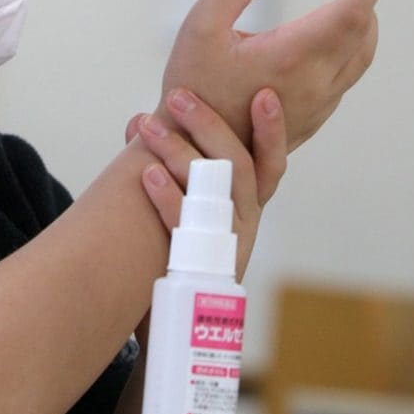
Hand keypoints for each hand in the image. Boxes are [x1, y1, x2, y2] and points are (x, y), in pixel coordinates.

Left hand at [128, 84, 286, 279]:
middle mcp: (243, 224)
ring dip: (178, 152)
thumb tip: (141, 122)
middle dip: (209, 125)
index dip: (272, 131)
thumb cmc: (178, 251)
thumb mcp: (189, 208)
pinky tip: (147, 173)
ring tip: (147, 126)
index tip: (265, 94)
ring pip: (212, 191)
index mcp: (247, 206)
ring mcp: (223, 246)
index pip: (270, 164)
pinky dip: (167, 195)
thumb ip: (172, 167)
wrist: (170, 320)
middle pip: (237, 167)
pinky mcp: (198, 267)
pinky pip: (186, 226)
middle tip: (179, 96)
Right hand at [162, 0, 384, 152]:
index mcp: (292, 56)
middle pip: (364, 30)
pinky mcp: (313, 120)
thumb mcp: (199, 27)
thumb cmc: (192, 90)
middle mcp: (315, 84)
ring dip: (362, 19)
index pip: (353, 10)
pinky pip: (345, 77)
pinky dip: (350, 44)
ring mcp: (318, 106)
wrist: (192, 156)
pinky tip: (328, 33)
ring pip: (360, 57)